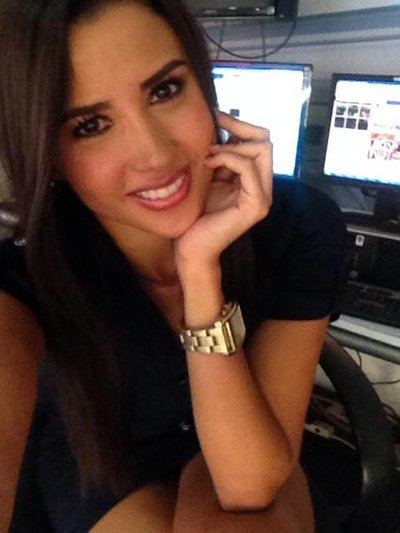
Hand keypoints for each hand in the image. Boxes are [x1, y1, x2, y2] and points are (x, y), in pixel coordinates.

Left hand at [175, 112, 272, 272]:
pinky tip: (209, 165)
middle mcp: (263, 188)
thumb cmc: (195, 215)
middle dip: (239, 130)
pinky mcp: (256, 205)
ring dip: (230, 147)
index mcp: (254, 181)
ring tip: (206, 157)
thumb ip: (221, 159)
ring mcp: (263, 197)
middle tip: (212, 134)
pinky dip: (228, 158)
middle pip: (266, 141)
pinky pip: (248, 168)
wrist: (190, 247)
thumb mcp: (210, 179)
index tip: (216, 117)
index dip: (240, 126)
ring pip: (261, 150)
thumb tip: (221, 129)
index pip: (260, 141)